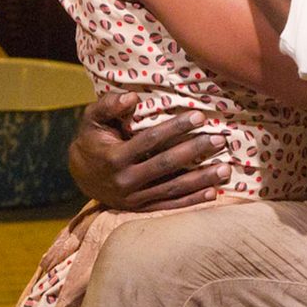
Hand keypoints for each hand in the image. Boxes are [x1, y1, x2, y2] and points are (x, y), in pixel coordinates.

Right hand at [67, 92, 228, 210]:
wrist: (80, 174)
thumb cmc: (92, 138)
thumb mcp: (92, 118)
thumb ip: (109, 105)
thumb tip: (132, 97)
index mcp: (114, 156)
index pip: (150, 140)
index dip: (175, 128)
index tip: (199, 117)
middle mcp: (125, 180)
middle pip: (166, 164)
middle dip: (195, 151)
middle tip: (220, 140)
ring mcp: (134, 198)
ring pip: (173, 188)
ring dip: (201, 179)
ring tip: (226, 169)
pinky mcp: (141, 209)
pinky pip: (170, 205)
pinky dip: (192, 201)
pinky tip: (213, 193)